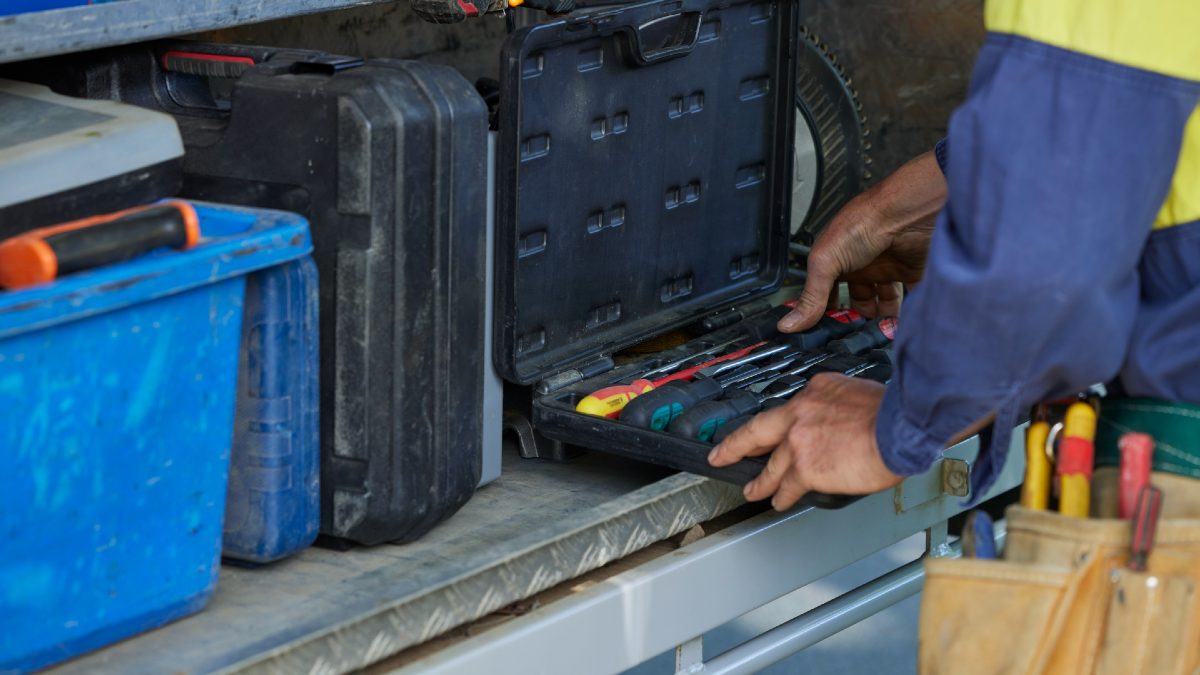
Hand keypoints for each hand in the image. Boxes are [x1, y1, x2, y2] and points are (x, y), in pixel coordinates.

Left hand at [707, 374, 902, 510]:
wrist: (901, 427)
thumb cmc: (894, 412)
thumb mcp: (858, 391)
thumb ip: (838, 404)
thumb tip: (836, 418)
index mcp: (815, 390)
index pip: (788, 409)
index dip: (777, 423)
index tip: (769, 429)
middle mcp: (800, 412)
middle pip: (758, 431)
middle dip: (735, 445)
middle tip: (721, 453)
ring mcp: (799, 440)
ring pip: (771, 465)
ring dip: (759, 481)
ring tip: (751, 490)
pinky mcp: (805, 467)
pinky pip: (787, 486)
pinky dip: (781, 497)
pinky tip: (778, 502)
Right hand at [781, 151, 946, 331]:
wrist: (907, 214)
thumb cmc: (865, 222)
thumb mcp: (826, 262)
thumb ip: (811, 296)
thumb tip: (789, 323)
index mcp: (836, 261)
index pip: (826, 293)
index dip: (825, 313)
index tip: (825, 335)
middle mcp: (861, 265)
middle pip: (857, 301)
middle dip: (856, 320)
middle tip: (856, 338)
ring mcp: (886, 269)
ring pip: (883, 302)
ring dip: (882, 319)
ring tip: (878, 335)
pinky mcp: (910, 273)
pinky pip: (909, 299)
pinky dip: (907, 313)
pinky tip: (901, 326)